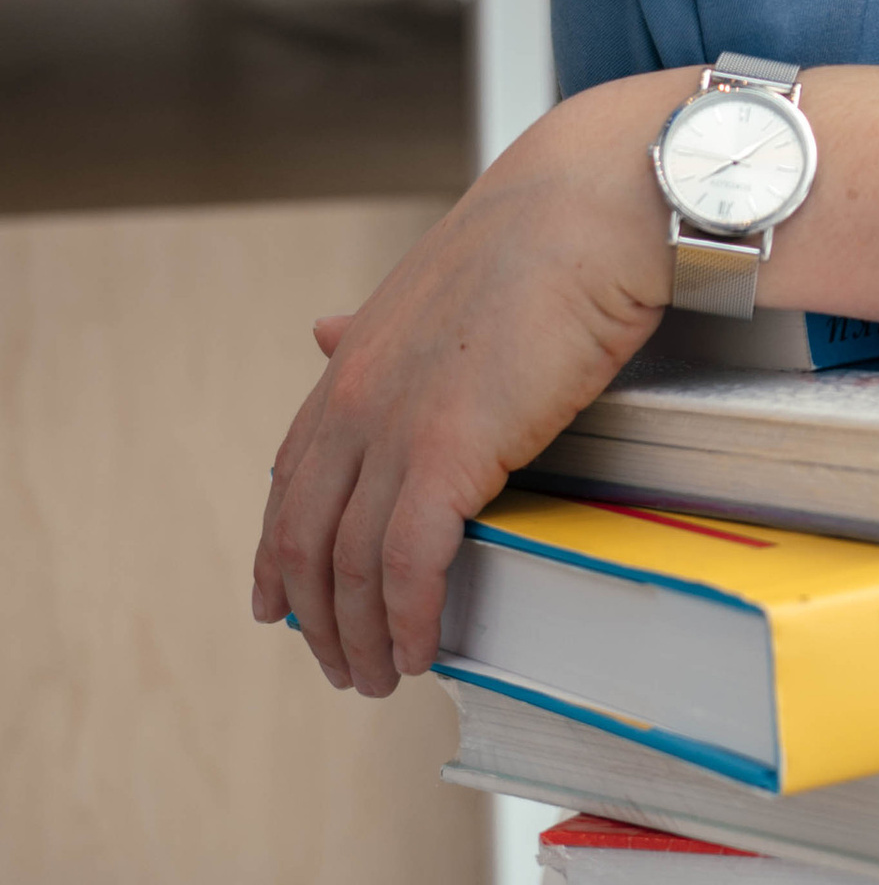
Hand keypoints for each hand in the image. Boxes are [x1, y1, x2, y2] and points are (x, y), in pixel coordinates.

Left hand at [251, 73, 682, 698]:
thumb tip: (321, 333)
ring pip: (351, 564)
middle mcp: (355, 397)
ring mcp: (397, 427)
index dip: (278, 551)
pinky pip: (410, 564)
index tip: (279, 605)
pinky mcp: (450, 454)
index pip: (290, 478)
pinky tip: (420, 649)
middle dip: (317, 616)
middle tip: (343, 666)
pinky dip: (408, 618)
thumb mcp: (431, 284)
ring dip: (361, 635)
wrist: (593, 208)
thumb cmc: (541, 237)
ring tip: (381, 676)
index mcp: (352, 360)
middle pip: (308, 536)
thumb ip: (375, 329)